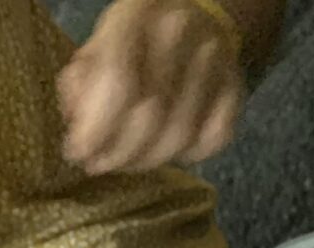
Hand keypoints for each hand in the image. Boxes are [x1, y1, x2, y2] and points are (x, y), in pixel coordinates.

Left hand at [59, 0, 243, 173]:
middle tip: (101, 166)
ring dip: (149, 161)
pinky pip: (213, 139)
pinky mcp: (236, 87)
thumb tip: (78, 131)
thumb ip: (82, 84)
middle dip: (119, 153)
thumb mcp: (100, 44)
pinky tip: (170, 152)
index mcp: (138, 14)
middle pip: (150, 114)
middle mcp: (181, 32)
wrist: (200, 19)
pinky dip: (189, 156)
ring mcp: (215, 60)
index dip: (97, 127)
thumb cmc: (139, 41)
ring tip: (129, 163)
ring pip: (181, 134)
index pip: (118, 80)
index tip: (80, 154)